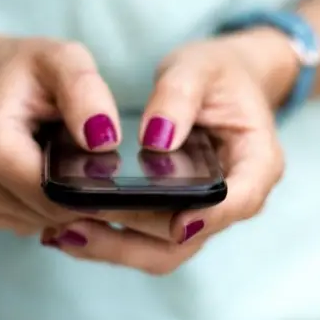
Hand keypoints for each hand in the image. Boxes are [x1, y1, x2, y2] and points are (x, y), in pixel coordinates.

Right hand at [0, 36, 122, 234]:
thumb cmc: (26, 71)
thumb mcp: (62, 60)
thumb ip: (85, 92)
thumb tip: (104, 141)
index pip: (54, 194)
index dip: (91, 187)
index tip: (113, 168)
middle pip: (52, 212)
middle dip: (84, 193)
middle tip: (96, 158)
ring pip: (49, 222)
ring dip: (70, 199)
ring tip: (69, 159)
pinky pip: (37, 222)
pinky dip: (54, 205)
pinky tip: (53, 173)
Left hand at [43, 31, 291, 273]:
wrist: (220, 83)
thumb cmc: (216, 74)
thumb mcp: (199, 68)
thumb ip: (179, 97)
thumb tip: (155, 139)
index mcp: (257, 163)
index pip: (240, 200)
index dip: (209, 217)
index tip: (175, 222)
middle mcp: (234, 198)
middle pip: (189, 238)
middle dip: (133, 240)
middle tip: (76, 226)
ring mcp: (204, 212)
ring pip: (163, 250)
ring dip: (114, 247)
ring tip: (62, 232)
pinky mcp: (177, 215)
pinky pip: (146, 240)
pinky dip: (110, 238)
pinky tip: (70, 227)